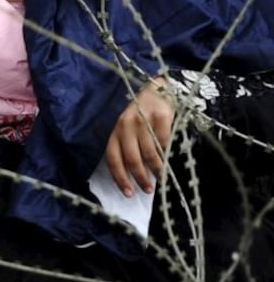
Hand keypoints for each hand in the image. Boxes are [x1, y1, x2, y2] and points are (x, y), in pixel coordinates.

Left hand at [104, 77, 173, 195]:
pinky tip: (167, 160)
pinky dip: (166, 153)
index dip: (120, 178)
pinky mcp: (162, 117)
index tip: (128, 193)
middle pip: (132, 158)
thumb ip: (128, 148)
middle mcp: (126, 126)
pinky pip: (164, 142)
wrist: (158, 88)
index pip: (113, 159)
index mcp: (116, 131)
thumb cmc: (142, 115)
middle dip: (139, 177)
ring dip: (155, 170)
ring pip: (149, 153)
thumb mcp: (128, 129)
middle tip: (147, 190)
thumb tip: (135, 176)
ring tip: (160, 179)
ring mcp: (144, 121)